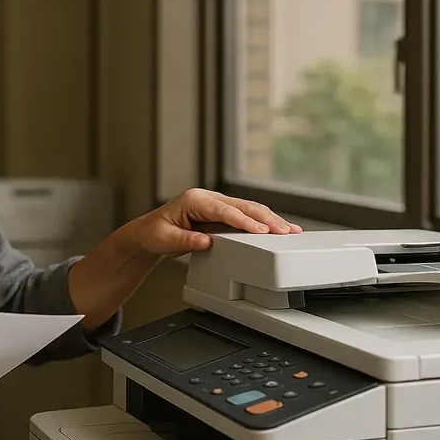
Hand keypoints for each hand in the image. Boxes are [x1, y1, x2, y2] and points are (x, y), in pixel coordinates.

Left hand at [131, 188, 300, 256]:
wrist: (149, 232)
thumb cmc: (154, 233)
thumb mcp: (165, 239)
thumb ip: (185, 241)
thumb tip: (206, 242)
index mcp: (194, 200)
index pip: (225, 210)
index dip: (245, 221)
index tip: (261, 231)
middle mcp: (208, 198)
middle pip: (243, 206)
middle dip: (267, 218)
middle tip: (286, 230)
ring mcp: (216, 203)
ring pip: (249, 208)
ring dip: (270, 219)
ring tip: (290, 230)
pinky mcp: (221, 212)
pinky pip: (246, 214)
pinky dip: (262, 221)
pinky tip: (278, 228)